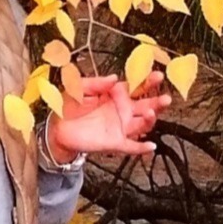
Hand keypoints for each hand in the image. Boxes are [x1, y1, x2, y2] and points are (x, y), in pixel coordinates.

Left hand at [48, 73, 171, 159]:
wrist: (57, 129)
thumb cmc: (69, 106)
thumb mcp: (80, 87)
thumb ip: (96, 82)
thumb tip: (114, 78)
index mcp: (117, 94)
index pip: (137, 87)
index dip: (149, 81)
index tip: (158, 76)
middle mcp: (123, 110)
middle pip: (146, 105)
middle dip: (158, 101)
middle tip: (165, 98)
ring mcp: (121, 127)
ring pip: (142, 124)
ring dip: (150, 119)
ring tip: (150, 113)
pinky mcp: (115, 142)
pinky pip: (131, 146)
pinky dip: (142, 147)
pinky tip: (150, 145)